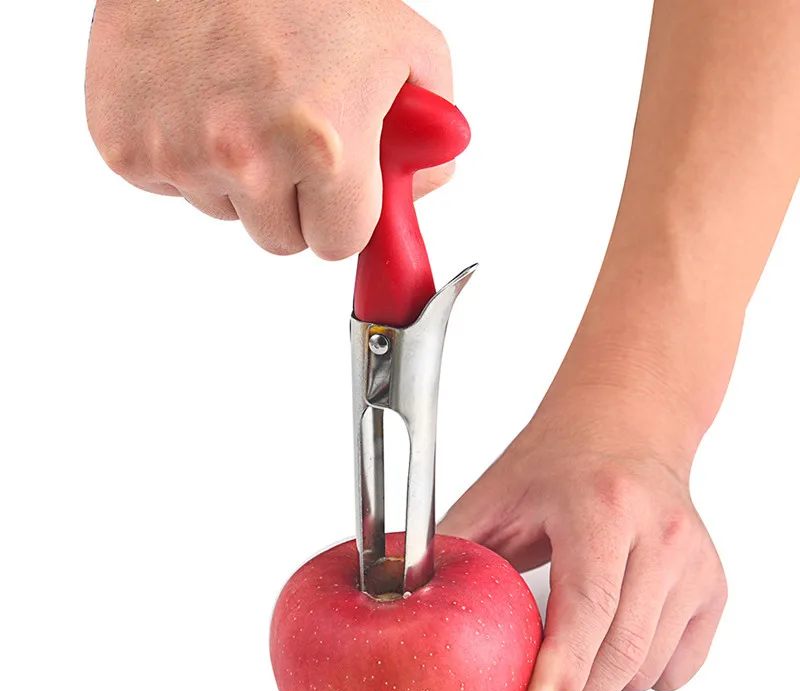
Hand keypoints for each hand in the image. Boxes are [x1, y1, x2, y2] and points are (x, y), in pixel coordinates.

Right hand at [85, 0, 452, 258]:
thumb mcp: (403, 48)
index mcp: (325, 146)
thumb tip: (411, 193)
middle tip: (288, 135)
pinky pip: (170, 186)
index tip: (337, 192)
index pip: (338, 245)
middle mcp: (248, 158)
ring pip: (225, 212)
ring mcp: (180, 154)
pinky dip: (184, 154)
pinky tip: (195, 97)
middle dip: (293, 202)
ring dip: (237, 176)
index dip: (342, 218)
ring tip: (239, 99)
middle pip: (281, 240)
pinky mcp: (125, 145)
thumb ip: (428, 134)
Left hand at [438, 386, 727, 690]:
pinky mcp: (714, 585)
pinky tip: (607, 642)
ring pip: (648, 671)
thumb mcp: (495, 494)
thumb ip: (454, 547)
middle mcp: (660, 533)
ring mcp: (695, 562)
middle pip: (621, 654)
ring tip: (563, 660)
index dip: (562, 669)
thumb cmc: (557, 461)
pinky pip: (679, 668)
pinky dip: (639, 676)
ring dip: (600, 687)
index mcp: (601, 505)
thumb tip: (400, 600)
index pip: (589, 602)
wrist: (624, 429)